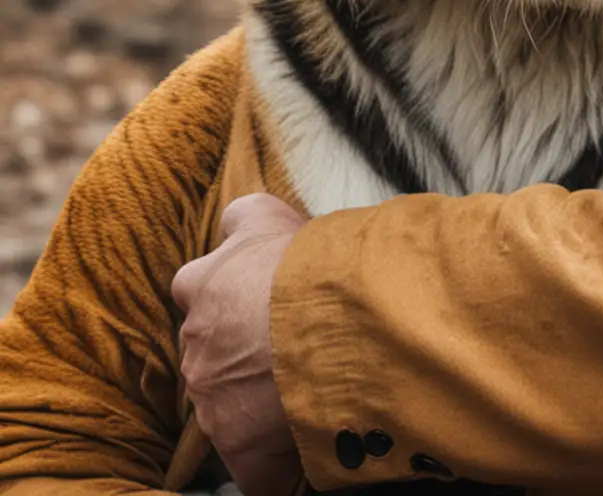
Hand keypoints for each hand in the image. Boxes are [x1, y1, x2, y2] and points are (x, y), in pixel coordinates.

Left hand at [173, 194, 307, 495]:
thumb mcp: (270, 217)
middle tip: (285, 344)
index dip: (226, 291)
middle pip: (209, 346)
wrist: (327, 316)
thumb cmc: (305, 262)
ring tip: (305, 387)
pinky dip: (275, 459)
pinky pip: (254, 462)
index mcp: (202, 282)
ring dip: (257, 398)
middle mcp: (197, 339)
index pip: (196, 284)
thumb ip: (245, 219)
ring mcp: (212, 394)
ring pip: (228, 401)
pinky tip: (303, 445)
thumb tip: (235, 220)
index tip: (254, 297)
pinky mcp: (237, 443)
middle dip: (239, 349)